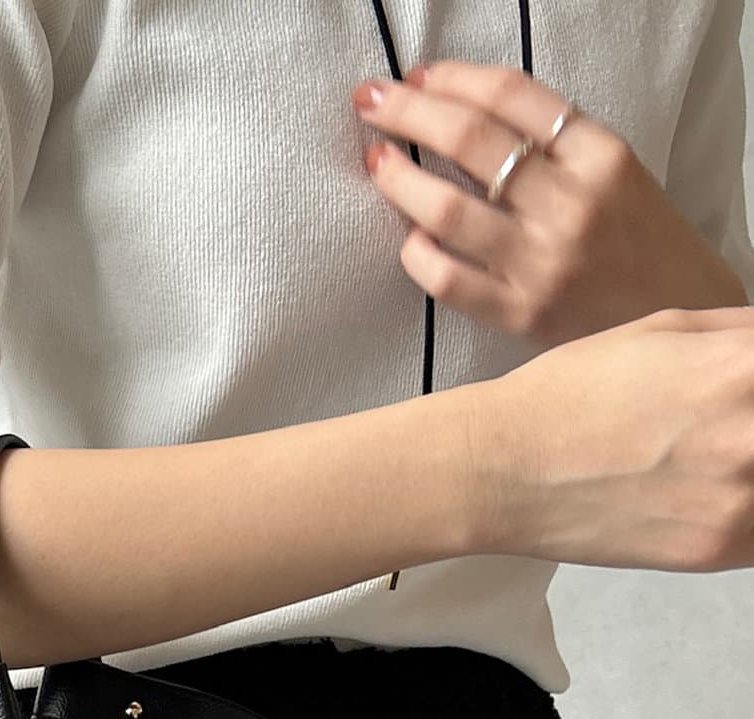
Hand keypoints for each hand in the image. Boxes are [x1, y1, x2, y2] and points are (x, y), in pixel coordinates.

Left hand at [352, 61, 748, 347]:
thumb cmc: (633, 238)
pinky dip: (416, 254)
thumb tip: (458, 111)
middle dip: (408, 112)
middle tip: (372, 100)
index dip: (452, 79)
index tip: (416, 77)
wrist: (675, 313)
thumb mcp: (612, 170)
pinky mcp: (520, 313)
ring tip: (378, 161)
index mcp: (599, 154)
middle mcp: (571, 203)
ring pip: (447, 209)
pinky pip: (447, 279)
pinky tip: (409, 238)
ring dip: (398, 179)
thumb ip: (550, 142)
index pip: (511, 95)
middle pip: (471, 140)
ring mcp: (543, 261)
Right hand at [478, 305, 753, 571]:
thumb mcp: (666, 329)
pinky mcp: (719, 549)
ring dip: (749, 475)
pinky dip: (748, 518)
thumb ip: (742, 336)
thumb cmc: (572, 395)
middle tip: (725, 437)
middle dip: (751, 430)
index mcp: (748, 366)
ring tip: (712, 464)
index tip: (746, 404)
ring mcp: (742, 498)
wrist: (503, 470)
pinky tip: (714, 500)